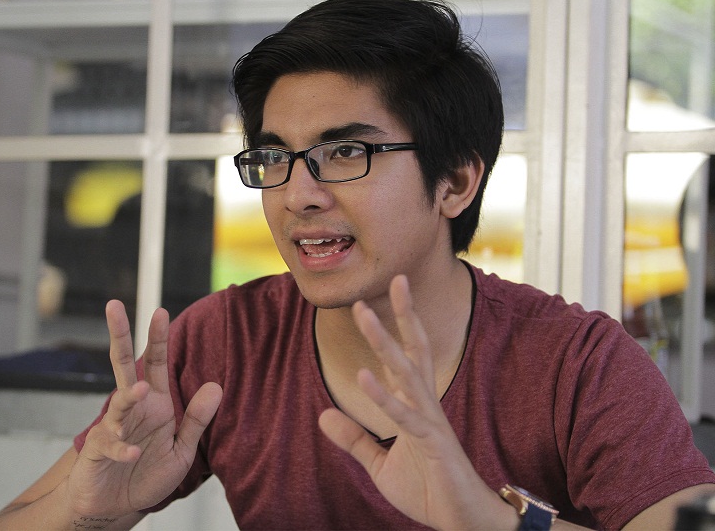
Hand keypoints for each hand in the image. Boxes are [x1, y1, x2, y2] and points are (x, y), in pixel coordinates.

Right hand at [67, 300, 221, 518]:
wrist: (115, 507)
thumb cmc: (146, 475)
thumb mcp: (181, 450)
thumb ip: (196, 420)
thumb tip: (215, 386)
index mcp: (155, 403)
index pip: (156, 364)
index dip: (158, 339)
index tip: (160, 311)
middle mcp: (133, 408)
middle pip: (123, 365)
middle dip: (119, 335)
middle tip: (114, 306)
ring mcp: (113, 427)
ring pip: (117, 402)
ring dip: (129, 397)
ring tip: (141, 390)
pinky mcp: (97, 451)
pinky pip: (109, 444)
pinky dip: (122, 449)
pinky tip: (132, 454)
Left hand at [318, 275, 513, 530]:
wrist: (462, 522)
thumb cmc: (430, 489)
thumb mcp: (380, 465)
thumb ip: (355, 439)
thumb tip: (323, 416)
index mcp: (416, 406)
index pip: (404, 357)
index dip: (390, 327)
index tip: (370, 300)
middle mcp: (425, 405)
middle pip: (413, 350)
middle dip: (401, 314)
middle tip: (393, 278)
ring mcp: (431, 422)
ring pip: (407, 372)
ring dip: (384, 341)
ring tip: (364, 313)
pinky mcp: (433, 444)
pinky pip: (405, 417)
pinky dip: (383, 397)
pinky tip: (363, 376)